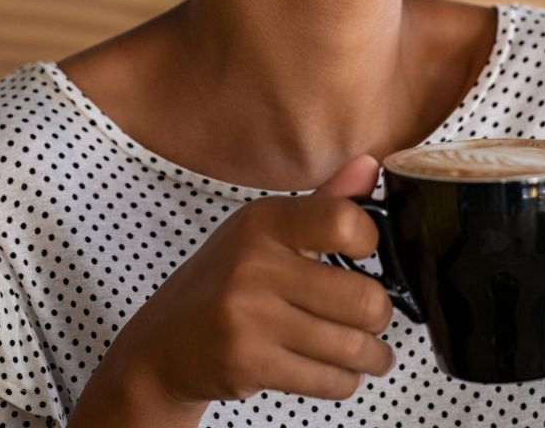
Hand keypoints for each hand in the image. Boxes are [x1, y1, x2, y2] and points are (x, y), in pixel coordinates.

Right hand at [100, 154, 395, 409]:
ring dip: (371, 356)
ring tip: (370, 352)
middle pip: (361, 298)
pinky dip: (345, 381)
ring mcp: (248, 317)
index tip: (368, 253)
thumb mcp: (267, 229)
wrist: (164, 342)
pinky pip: (328, 381)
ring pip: (350, 347)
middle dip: (380, 314)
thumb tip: (371, 164)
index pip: (344, 221)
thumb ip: (325, 201)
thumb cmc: (226, 279)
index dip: (370, 240)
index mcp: (264, 221)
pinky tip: (341, 370)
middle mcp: (255, 265)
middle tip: (375, 315)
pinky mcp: (248, 364)